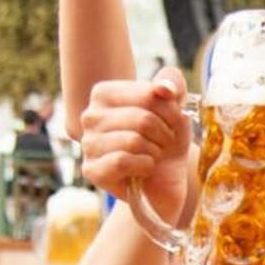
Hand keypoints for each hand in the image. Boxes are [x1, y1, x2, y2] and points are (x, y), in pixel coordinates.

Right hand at [79, 67, 190, 218]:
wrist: (164, 180)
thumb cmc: (165, 139)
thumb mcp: (176, 108)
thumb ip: (172, 84)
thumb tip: (163, 88)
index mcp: (104, 93)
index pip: (149, 94)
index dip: (172, 112)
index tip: (173, 123)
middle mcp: (90, 116)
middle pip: (144, 119)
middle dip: (165, 135)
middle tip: (164, 144)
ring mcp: (88, 143)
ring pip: (134, 141)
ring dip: (155, 152)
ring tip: (153, 155)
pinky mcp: (92, 169)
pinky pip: (122, 161)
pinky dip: (144, 166)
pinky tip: (145, 168)